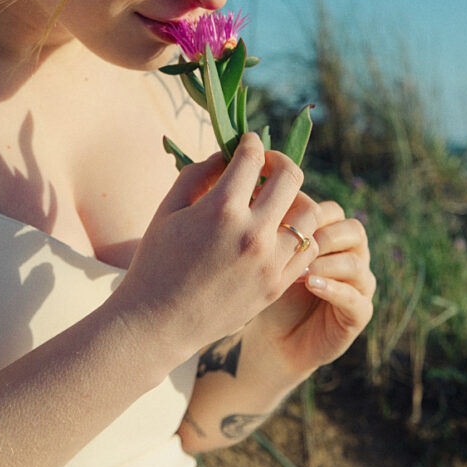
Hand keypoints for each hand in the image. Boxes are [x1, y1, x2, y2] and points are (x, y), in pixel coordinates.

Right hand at [114, 134, 320, 364]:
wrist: (157, 323)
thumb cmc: (155, 262)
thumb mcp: (168, 209)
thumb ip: (197, 173)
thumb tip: (226, 154)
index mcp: (221, 209)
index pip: (252, 157)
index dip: (251, 142)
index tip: (247, 143)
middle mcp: (252, 233)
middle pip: (291, 177)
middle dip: (279, 161)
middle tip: (266, 165)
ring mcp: (270, 262)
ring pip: (310, 212)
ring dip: (295, 197)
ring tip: (276, 201)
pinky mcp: (277, 285)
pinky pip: (307, 248)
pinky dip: (299, 233)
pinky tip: (279, 231)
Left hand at [249, 197, 374, 382]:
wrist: (273, 338)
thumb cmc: (269, 288)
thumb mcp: (270, 253)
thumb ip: (276, 225)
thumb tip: (259, 188)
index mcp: (333, 236)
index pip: (333, 211)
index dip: (310, 212)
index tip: (280, 220)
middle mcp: (352, 256)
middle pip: (354, 231)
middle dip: (324, 234)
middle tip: (296, 244)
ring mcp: (359, 285)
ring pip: (357, 262)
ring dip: (327, 262)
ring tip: (300, 269)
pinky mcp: (359, 314)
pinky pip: (357, 297)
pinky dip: (334, 289)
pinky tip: (311, 284)